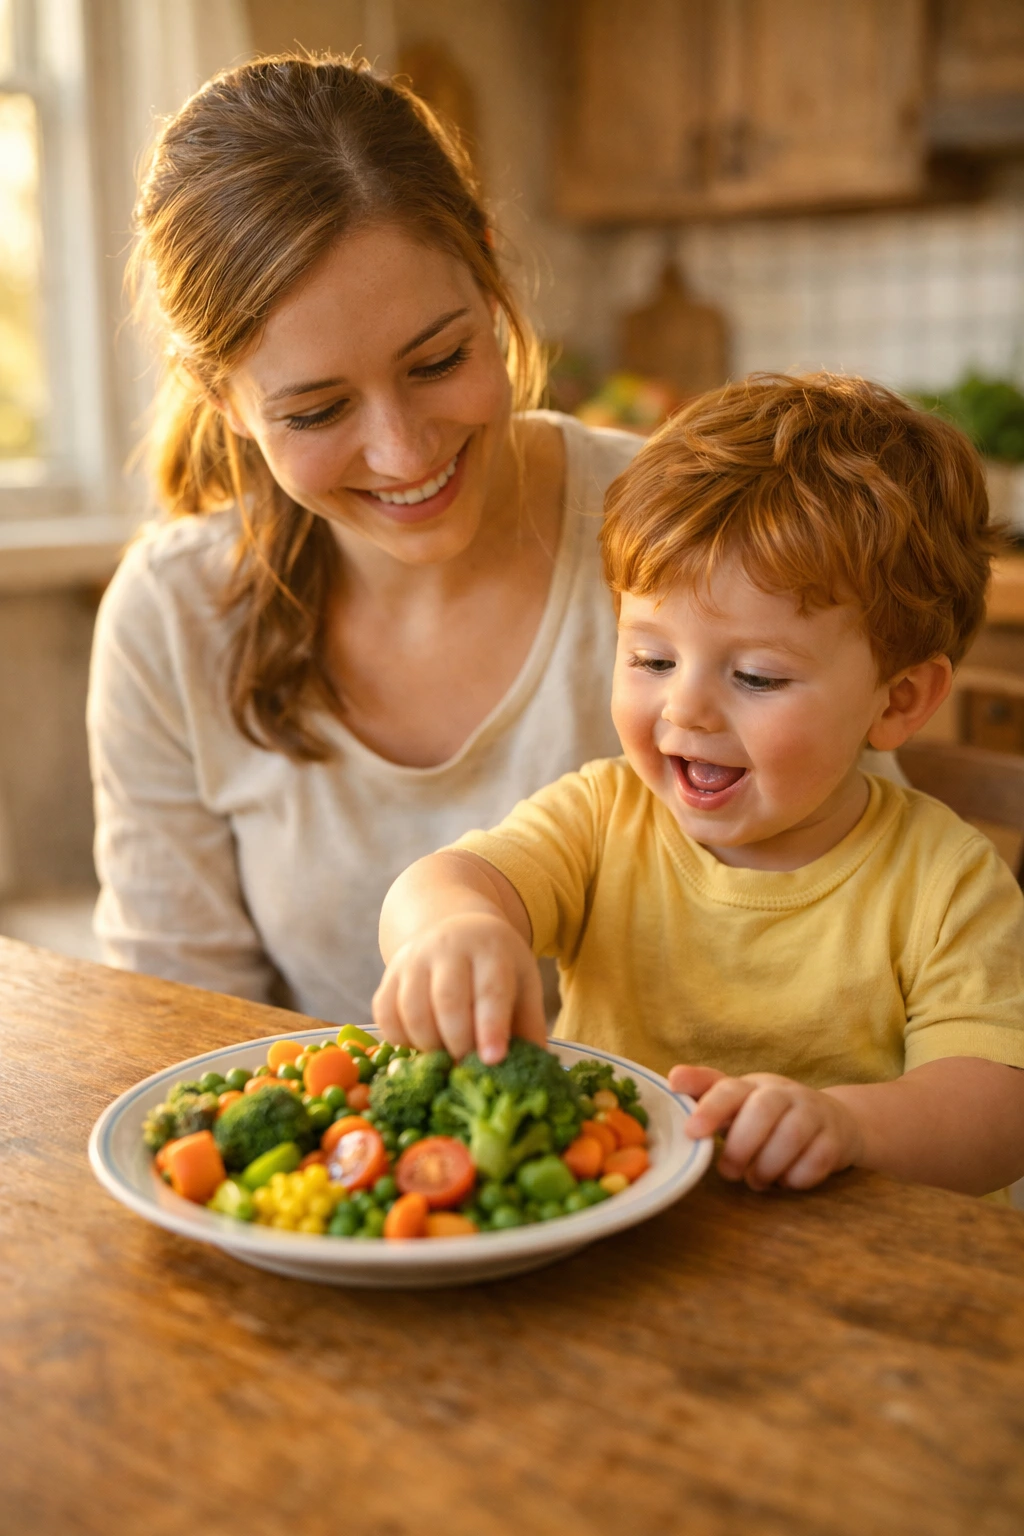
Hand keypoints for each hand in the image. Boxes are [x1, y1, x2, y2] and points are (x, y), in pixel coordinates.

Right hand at [372, 912, 546, 1063]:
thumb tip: (535, 1068)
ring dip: (430, 1046)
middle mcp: (447, 946)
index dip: (491, 1027)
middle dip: (458, 1043)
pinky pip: (386, 1014)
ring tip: (447, 1059)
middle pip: (447, 1001)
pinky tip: (422, 1046)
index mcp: (490, 947)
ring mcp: (413, 958)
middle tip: (468, 1068)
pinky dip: (401, 1039)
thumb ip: (529, 1024)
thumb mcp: (523, 982)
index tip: (492, 1060)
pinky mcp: (389, 973)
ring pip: (412, 1010)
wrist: (456, 929)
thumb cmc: (496, 966)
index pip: (490, 989)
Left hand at [668, 1065, 863, 1190]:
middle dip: (740, 1148)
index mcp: (752, 1086)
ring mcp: (813, 1113)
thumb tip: (672, 1080)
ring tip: (756, 1180)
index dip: (709, 1108)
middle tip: (728, 1172)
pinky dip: (795, 1178)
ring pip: (789, 1138)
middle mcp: (784, 1093)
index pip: (728, 1088)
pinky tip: (786, 1179)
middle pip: (761, 1112)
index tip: (691, 1131)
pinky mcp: (835, 1139)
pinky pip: (815, 1161)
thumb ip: (706, 1093)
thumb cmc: (770, 1116)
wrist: (834, 1122)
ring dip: (767, 1167)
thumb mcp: (738, 1104)